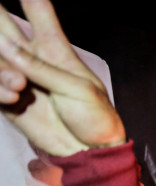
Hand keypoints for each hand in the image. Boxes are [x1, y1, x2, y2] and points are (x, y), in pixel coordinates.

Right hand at [0, 0, 124, 155]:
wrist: (91, 150)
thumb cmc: (94, 115)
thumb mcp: (76, 89)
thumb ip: (43, 69)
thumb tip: (7, 47)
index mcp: (55, 47)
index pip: (38, 11)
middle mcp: (32, 56)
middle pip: (3, 24)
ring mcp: (18, 76)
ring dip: (1, 69)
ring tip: (19, 86)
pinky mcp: (9, 99)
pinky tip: (13, 96)